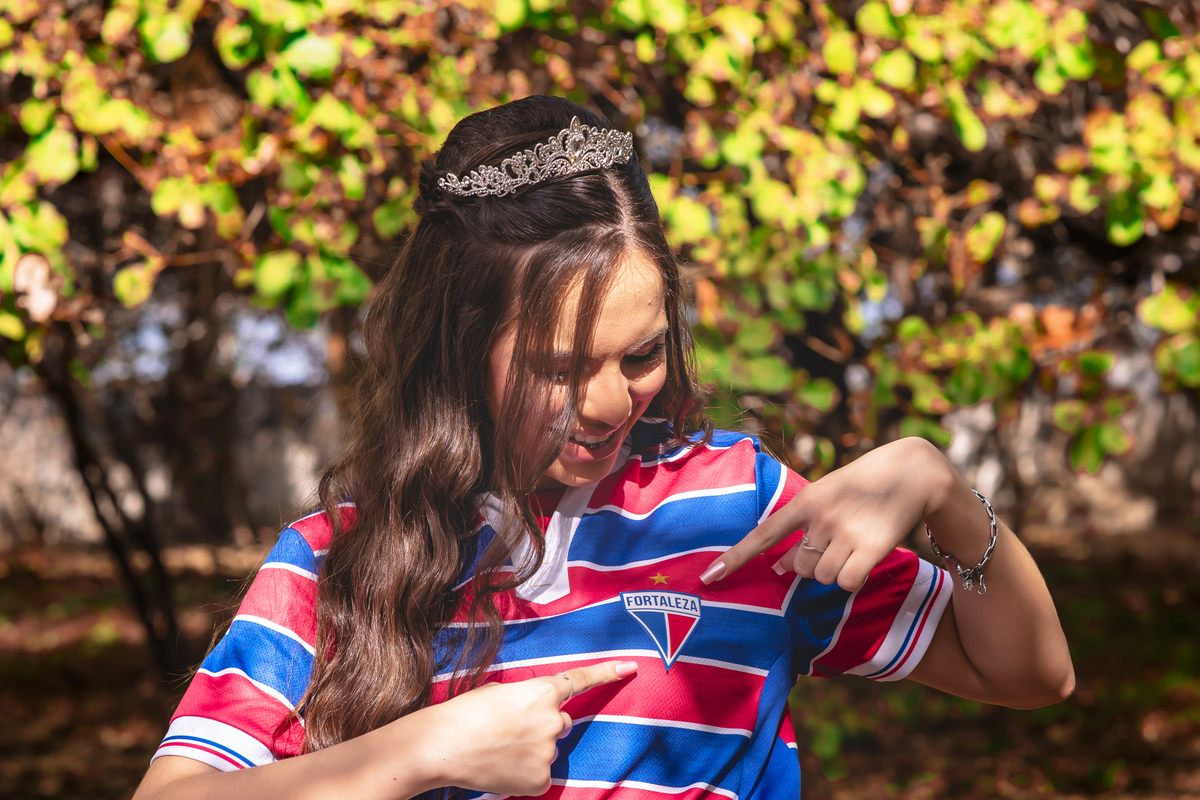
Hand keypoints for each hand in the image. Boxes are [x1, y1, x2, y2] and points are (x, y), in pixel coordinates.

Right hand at [417, 660, 637, 794]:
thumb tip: (536, 715)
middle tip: (508, 729)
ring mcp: (549, 752)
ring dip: (530, 750)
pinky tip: (502, 767)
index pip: (580, 680)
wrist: (443, 746)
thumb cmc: (465, 713)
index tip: (631, 667)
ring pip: (548, 749)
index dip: (607, 673)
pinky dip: (525, 773)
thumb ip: (528, 700)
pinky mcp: (540, 779)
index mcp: (542, 692)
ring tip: (498, 748)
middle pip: (560, 722)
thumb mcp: (500, 692)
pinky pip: (540, 774)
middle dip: (541, 725)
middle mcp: (553, 720)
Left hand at [701, 438, 949, 590]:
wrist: (913, 472)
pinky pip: (847, 583)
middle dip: (810, 564)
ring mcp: (846, 533)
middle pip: (798, 566)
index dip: (734, 558)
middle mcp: (821, 517)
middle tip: (833, 545)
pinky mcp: (872, 548)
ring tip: (852, 546)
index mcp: (804, 501)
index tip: (709, 577)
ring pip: (821, 577)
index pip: (762, 535)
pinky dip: (852, 579)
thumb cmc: (863, 486)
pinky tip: (863, 561)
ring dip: (833, 571)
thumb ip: (800, 530)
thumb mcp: (826, 497)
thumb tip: (778, 568)